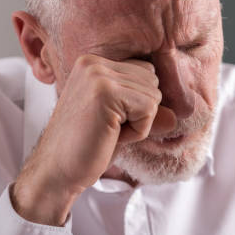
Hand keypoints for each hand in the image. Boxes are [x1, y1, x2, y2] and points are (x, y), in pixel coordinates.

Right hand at [12, 54, 176, 225]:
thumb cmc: (86, 147)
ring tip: (107, 132)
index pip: (145, 72)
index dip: (137, 103)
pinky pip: (149, 109)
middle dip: (140, 112)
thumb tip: (178, 114)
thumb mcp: (121, 121)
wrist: (56, 172)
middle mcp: (93, 62)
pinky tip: (110, 136)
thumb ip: (147, 110)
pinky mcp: (106, 93)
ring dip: (139, 122)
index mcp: (93, 63)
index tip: (109, 120)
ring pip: (153, 96)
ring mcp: (98, 75)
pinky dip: (137, 131)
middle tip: (108, 128)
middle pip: (152, 81)